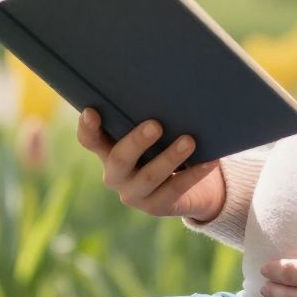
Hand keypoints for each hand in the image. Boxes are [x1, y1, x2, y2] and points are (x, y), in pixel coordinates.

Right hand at [74, 108, 225, 221]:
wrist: (190, 185)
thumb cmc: (166, 145)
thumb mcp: (154, 132)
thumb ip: (150, 117)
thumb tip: (170, 89)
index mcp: (108, 151)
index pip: (90, 140)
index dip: (88, 128)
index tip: (91, 111)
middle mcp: (115, 174)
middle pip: (120, 158)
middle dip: (137, 141)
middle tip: (155, 125)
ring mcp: (134, 193)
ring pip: (149, 177)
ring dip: (169, 158)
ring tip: (188, 141)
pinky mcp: (156, 206)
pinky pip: (175, 189)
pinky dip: (194, 174)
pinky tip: (209, 161)